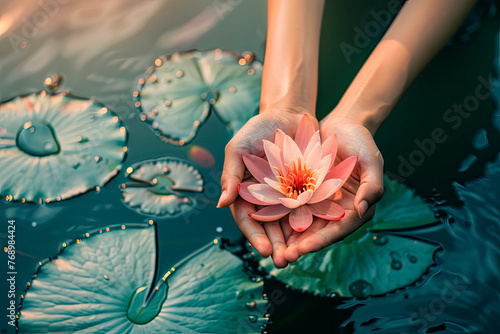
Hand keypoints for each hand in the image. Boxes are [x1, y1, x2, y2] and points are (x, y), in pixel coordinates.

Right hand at [218, 109, 317, 267]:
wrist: (289, 114)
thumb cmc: (258, 129)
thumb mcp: (238, 147)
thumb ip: (230, 174)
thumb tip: (222, 204)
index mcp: (245, 191)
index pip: (247, 219)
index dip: (254, 235)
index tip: (263, 250)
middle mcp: (265, 198)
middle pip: (269, 227)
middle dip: (275, 245)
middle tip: (282, 262)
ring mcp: (286, 196)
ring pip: (289, 224)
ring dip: (292, 241)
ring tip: (299, 256)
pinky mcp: (306, 190)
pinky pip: (309, 209)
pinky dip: (311, 223)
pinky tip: (317, 236)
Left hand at [284, 115, 383, 261]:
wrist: (342, 124)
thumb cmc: (361, 140)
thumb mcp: (371, 160)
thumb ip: (372, 186)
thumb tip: (362, 211)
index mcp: (358, 207)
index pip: (339, 229)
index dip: (321, 240)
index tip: (303, 248)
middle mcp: (339, 209)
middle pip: (320, 232)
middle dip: (302, 246)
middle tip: (283, 257)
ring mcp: (323, 202)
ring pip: (306, 225)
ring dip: (291, 238)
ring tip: (274, 250)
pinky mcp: (308, 194)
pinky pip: (295, 208)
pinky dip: (284, 218)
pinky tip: (267, 226)